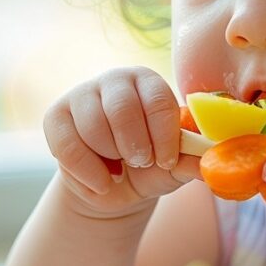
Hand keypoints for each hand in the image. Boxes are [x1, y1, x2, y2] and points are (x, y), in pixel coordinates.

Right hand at [42, 66, 201, 218]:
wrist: (112, 185)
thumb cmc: (149, 166)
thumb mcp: (173, 166)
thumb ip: (190, 161)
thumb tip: (210, 163)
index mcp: (149, 82)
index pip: (158, 101)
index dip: (164, 136)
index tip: (166, 161)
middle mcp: (115, 80)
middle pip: (122, 109)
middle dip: (134, 146)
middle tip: (140, 163)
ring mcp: (82, 94)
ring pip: (93, 126)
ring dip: (110, 158)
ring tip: (120, 168)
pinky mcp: (55, 115)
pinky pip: (66, 145)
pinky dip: (87, 171)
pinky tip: (102, 180)